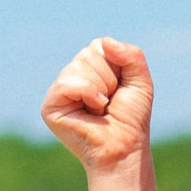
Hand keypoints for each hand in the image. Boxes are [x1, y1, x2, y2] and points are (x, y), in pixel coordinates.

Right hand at [41, 38, 153, 176]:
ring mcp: (59, 91)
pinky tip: (92, 110)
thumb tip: (105, 42)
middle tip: (109, 102)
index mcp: (89, 69)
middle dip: (108, 78)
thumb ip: (131, 55)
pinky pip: (67, 83)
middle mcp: (72, 77)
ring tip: (100, 109)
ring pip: (79, 66)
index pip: (99, 45)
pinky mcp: (50, 106)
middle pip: (88, 54)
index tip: (118, 88)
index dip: (116, 65)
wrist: (124, 147)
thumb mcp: (140, 80)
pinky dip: (87, 93)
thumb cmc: (131, 118)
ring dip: (100, 89)